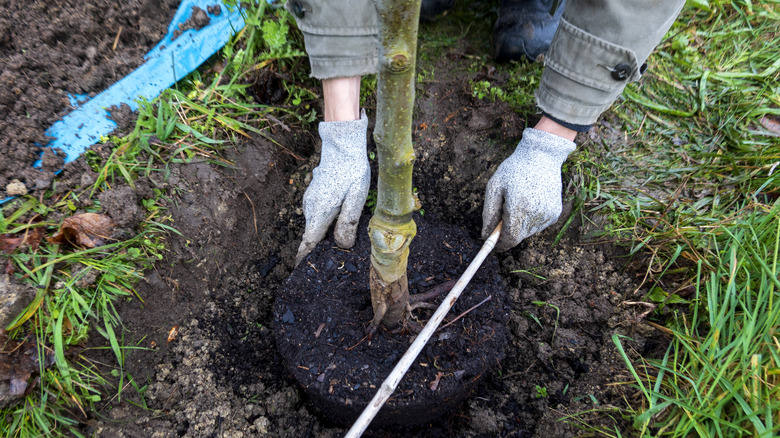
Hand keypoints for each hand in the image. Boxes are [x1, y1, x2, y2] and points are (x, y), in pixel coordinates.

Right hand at [296, 111, 369, 264]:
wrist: (342, 146)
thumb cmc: (351, 171)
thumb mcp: (356, 198)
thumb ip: (348, 223)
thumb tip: (342, 245)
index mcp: (320, 212)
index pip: (308, 242)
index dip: (304, 257)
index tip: (301, 271)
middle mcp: (311, 207)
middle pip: (312, 235)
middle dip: (318, 248)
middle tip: (332, 260)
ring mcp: (310, 200)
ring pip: (315, 224)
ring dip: (323, 234)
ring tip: (338, 243)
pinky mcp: (314, 194)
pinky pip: (317, 214)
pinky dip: (324, 221)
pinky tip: (338, 220)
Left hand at [481, 127, 575, 250]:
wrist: (542, 156)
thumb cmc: (513, 170)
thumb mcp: (494, 187)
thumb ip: (488, 214)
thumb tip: (485, 235)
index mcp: (518, 207)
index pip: (510, 239)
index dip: (500, 244)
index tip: (493, 245)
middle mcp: (535, 213)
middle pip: (518, 237)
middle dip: (508, 233)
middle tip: (503, 215)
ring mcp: (548, 214)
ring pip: (528, 232)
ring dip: (519, 225)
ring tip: (519, 202)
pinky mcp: (555, 213)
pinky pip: (538, 225)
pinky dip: (530, 219)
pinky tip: (530, 201)